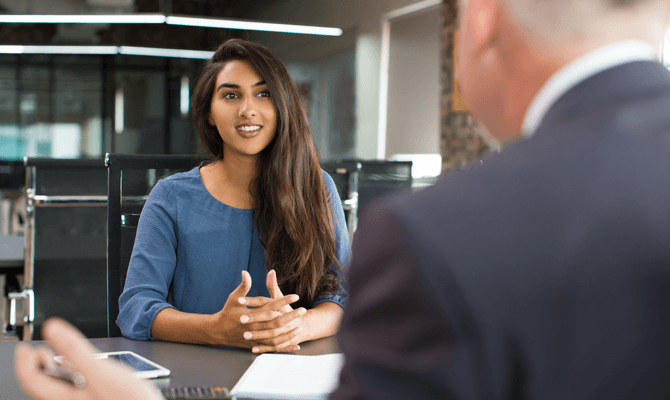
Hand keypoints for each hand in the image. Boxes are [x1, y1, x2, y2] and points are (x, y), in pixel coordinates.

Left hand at [14, 318, 161, 399]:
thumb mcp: (99, 372)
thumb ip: (74, 349)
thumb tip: (52, 328)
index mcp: (64, 397)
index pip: (32, 380)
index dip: (24, 362)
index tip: (24, 348)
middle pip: (44, 385)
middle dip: (38, 366)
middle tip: (34, 351)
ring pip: (60, 388)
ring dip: (55, 371)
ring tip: (53, 358)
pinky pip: (75, 390)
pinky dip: (72, 377)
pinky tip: (80, 372)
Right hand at [210, 270, 303, 349]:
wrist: (218, 332)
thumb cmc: (227, 313)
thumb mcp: (234, 298)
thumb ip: (243, 286)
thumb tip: (246, 272)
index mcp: (250, 314)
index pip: (270, 306)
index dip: (284, 300)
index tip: (295, 296)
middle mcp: (254, 327)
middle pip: (276, 322)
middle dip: (291, 316)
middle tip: (303, 310)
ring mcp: (255, 338)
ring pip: (275, 337)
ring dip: (289, 332)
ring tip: (300, 326)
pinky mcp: (256, 345)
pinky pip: (273, 348)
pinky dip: (285, 347)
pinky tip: (295, 345)